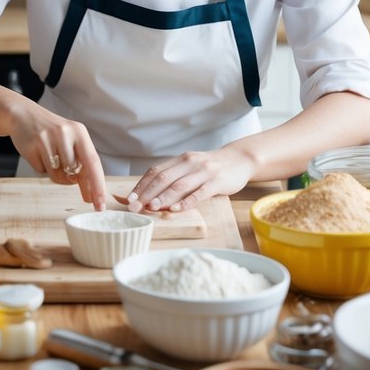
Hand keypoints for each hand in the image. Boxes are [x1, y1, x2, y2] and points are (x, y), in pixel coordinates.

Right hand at [8, 100, 106, 210]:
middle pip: (74, 172)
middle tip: (63, 167)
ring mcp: (47, 139)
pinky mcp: (32, 146)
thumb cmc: (51, 131)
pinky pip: (41, 171)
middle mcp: (65, 133)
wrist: (24, 115)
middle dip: (70, 178)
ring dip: (55, 172)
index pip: (93, 162)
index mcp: (79, 132)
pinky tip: (38, 152)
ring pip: (57, 175)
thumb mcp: (71, 141)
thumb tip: (90, 194)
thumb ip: (82, 163)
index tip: (100, 205)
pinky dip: (41, 167)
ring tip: (49, 154)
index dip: (98, 186)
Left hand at [126, 146, 256, 213]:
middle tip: (134, 207)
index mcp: (181, 159)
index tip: (129, 199)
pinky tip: (176, 210)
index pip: (156, 171)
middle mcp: (190, 163)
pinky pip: (200, 193)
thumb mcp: (191, 167)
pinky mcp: (217, 182)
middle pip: (164, 178)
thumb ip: (175, 178)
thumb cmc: (211, 168)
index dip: (141, 185)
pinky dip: (186, 202)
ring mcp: (204, 172)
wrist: (240, 159)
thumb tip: (150, 195)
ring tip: (151, 208)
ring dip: (163, 198)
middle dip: (147, 193)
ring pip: (179, 185)